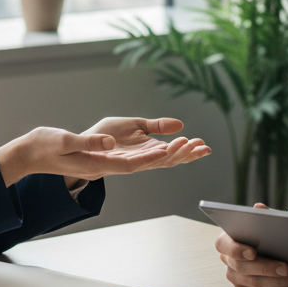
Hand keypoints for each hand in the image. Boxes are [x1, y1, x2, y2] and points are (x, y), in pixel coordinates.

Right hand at [0, 118, 209, 187]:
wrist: (31, 153)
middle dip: (175, 156)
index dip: (155, 158)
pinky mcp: (108, 156)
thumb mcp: (65, 141)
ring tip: (196, 145)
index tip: (175, 151)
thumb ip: (87, 143)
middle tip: (200, 146)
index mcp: (100, 164)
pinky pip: (139, 155)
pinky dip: (157, 149)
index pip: (133, 164)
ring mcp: (110, 162)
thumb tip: (109, 143)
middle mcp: (109, 166)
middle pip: (149, 164)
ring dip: (172, 153)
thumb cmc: (45, 146)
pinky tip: (170, 143)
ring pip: (148, 160)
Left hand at [83, 117, 209, 168]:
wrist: (82, 142)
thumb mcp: (137, 124)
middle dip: (187, 154)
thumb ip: (157, 126)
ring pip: (158, 161)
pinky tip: (165, 150)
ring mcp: (133, 161)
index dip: (190, 151)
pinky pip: (139, 161)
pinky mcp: (119, 162)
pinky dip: (153, 156)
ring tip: (188, 144)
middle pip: (170, 159)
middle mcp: (143, 158)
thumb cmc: (107, 134)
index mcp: (149, 150)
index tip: (205, 145)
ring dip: (174, 154)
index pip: (174, 153)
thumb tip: (180, 124)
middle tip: (204, 146)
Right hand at [214, 203, 287, 286]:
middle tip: (286, 268)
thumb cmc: (267, 233)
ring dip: (277, 282)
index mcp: (226, 240)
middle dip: (266, 269)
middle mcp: (228, 260)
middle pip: (242, 268)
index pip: (224, 246)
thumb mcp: (267, 221)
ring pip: (253, 284)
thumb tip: (259, 208)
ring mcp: (235, 277)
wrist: (275, 247)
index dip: (237, 250)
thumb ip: (263, 215)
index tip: (253, 252)